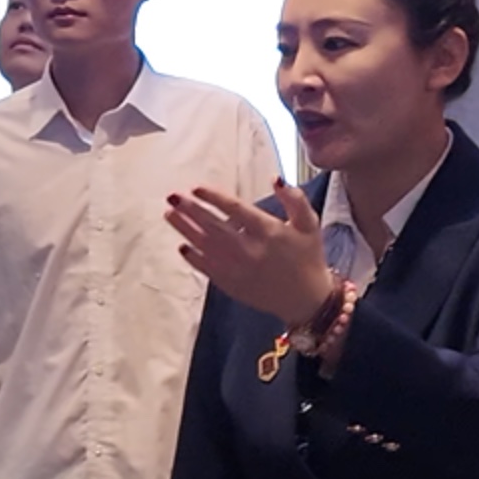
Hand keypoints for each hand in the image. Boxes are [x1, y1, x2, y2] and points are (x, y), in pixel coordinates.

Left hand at [163, 184, 338, 329]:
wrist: (306, 299)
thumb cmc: (308, 257)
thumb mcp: (309, 225)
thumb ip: (295, 199)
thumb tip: (276, 178)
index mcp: (268, 231)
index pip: (235, 209)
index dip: (213, 197)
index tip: (196, 188)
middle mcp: (250, 249)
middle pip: (213, 226)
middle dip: (191, 210)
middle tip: (173, 197)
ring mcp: (238, 269)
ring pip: (206, 246)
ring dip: (185, 229)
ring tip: (170, 214)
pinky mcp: (232, 285)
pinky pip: (207, 269)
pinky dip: (193, 257)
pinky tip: (182, 245)